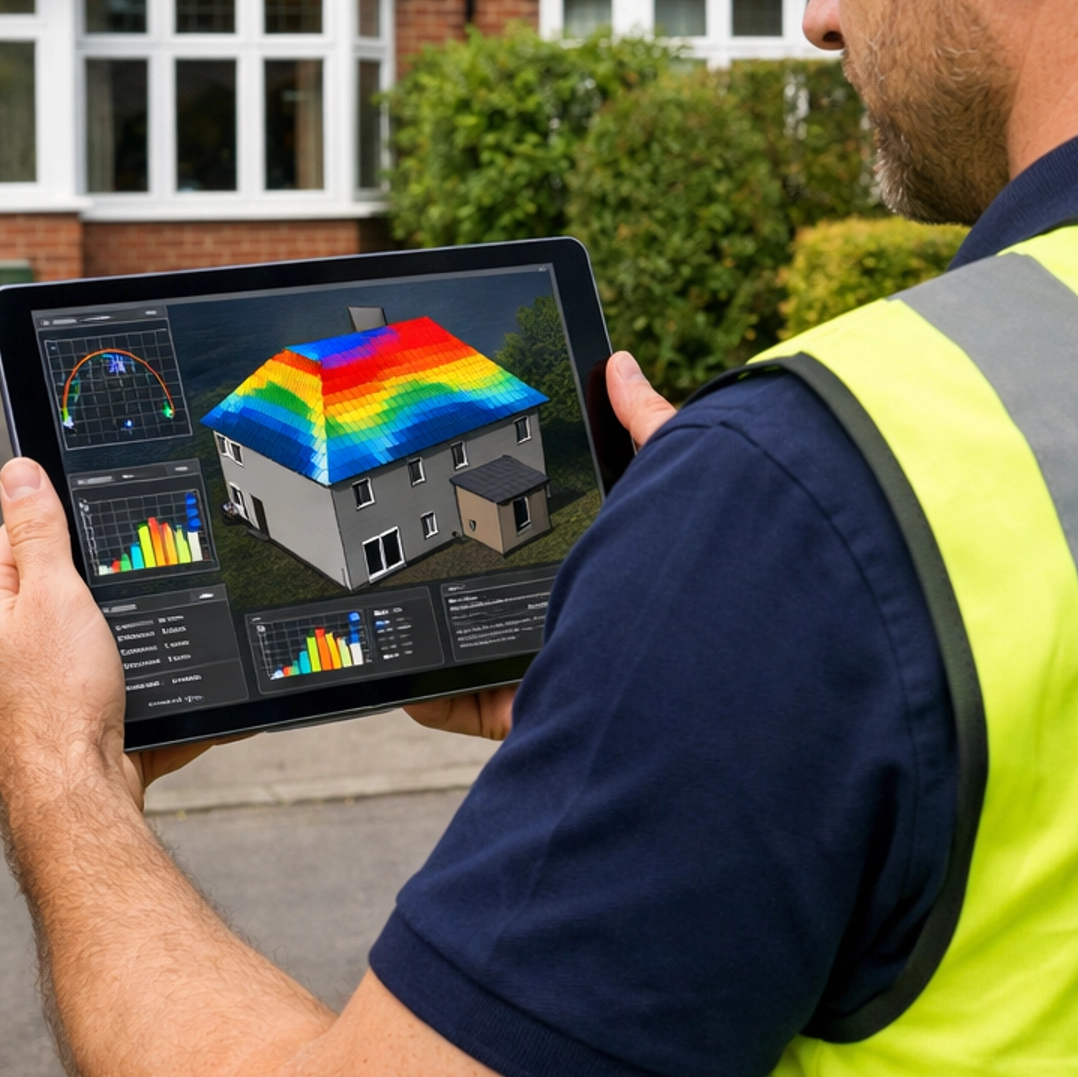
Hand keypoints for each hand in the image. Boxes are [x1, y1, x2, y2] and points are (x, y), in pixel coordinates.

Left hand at [0, 458, 141, 812]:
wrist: (77, 798)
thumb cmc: (61, 701)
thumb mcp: (57, 593)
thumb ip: (39, 529)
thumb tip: (17, 470)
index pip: (12, 541)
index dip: (61, 535)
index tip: (96, 541)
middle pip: (43, 594)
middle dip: (90, 594)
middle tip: (120, 602)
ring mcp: (7, 696)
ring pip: (68, 644)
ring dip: (106, 645)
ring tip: (125, 658)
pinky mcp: (40, 729)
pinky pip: (83, 692)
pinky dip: (113, 690)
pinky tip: (137, 696)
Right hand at [404, 348, 674, 743]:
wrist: (691, 656)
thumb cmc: (690, 561)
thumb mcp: (670, 475)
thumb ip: (646, 423)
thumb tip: (620, 363)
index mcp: (608, 567)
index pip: (553, 548)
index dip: (513, 530)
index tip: (466, 503)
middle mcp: (581, 620)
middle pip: (510, 602)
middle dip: (467, 582)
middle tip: (412, 550)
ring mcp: (552, 670)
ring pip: (477, 656)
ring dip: (430, 636)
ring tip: (387, 605)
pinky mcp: (527, 713)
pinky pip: (463, 707)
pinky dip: (425, 696)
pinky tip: (397, 673)